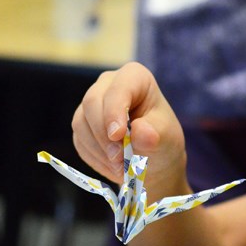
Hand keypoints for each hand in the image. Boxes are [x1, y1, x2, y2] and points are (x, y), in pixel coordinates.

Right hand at [72, 62, 187, 195]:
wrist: (152, 158)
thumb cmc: (161, 140)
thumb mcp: (167, 138)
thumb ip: (155, 135)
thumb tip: (140, 132)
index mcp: (134, 77)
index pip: (118, 88)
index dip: (114, 111)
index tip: (118, 136)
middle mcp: (108, 85)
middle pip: (92, 103)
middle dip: (104, 135)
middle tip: (119, 160)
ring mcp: (91, 104)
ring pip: (81, 123)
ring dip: (100, 150)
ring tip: (121, 168)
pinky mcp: (82, 124)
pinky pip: (79, 140)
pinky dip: (95, 158)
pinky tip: (113, 166)